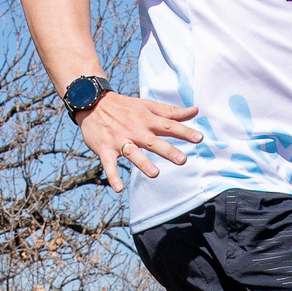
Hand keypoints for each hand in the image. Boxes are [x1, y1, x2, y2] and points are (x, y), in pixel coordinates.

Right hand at [79, 90, 202, 191]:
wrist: (92, 102)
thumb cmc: (125, 106)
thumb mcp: (148, 105)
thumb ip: (172, 112)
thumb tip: (195, 111)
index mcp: (147, 119)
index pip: (168, 125)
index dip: (184, 132)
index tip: (199, 138)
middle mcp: (135, 129)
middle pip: (153, 141)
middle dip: (167, 150)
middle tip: (182, 160)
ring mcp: (119, 139)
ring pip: (132, 152)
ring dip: (143, 163)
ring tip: (155, 174)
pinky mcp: (104, 148)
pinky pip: (109, 164)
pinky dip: (113, 176)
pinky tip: (119, 188)